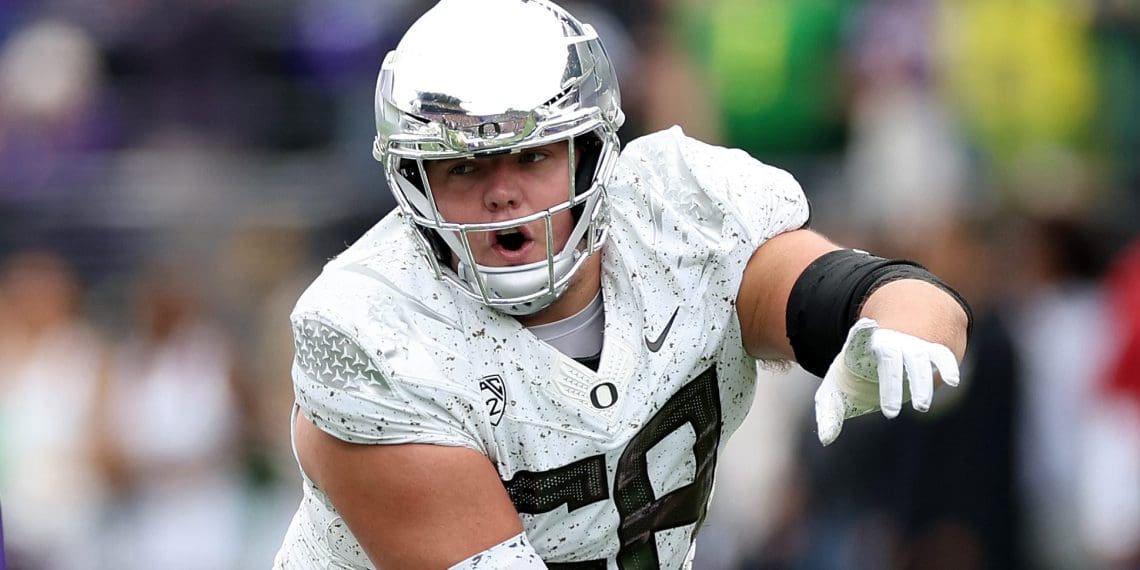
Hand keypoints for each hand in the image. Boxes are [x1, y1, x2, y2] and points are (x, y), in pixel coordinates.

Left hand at [814, 318, 959, 445]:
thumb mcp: (836, 388)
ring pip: (918, 360)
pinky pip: (941, 356)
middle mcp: (889, 342)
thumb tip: (825, 439)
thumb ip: (829, 411)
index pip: (860, 337)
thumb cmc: (857, 372)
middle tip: (890, 413)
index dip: (863, 331)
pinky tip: (952, 381)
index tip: (866, 325)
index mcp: (860, 347)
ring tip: (920, 407)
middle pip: (891, 358)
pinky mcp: (931, 350)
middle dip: (891, 383)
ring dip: (920, 383)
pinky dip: (947, 366)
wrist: (888, 339)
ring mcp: (911, 345)